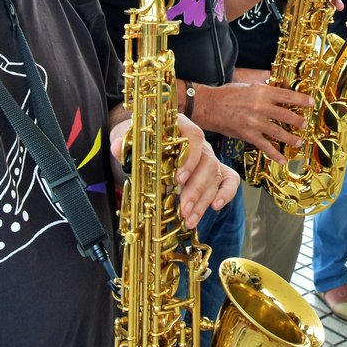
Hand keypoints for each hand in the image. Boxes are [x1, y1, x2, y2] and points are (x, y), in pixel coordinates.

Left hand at [109, 116, 241, 229]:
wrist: (145, 142)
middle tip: (184, 207)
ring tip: (189, 218)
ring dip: (203, 199)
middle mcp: (197, 142)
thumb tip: (118, 148)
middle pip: (207, 160)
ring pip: (215, 174)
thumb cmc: (139, 139)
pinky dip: (226, 193)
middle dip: (196, 188)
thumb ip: (124, 142)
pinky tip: (215, 207)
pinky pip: (229, 179)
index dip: (190, 157)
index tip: (178, 178)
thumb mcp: (128, 137)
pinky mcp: (214, 172)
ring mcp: (207, 157)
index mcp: (178, 128)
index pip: (193, 134)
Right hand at [196, 82, 310, 162]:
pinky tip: (282, 159)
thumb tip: (277, 88)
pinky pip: (265, 146)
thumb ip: (263, 88)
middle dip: (299, 121)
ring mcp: (254, 122)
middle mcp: (260, 107)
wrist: (209, 106)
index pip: (287, 96)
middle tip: (305, 124)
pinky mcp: (248, 135)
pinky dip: (275, 154)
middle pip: (287, 115)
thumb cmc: (227, 94)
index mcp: (261, 92)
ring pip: (279, 132)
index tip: (311, 103)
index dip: (302, 100)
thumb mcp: (248, 85)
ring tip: (299, 142)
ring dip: (291, 138)